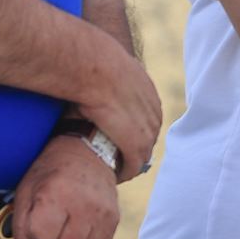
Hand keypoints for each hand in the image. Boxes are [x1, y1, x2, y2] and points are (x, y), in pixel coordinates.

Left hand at [8, 136, 119, 238]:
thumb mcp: (26, 192)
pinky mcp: (115, 217)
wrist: (88, 152)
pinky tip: (80, 230)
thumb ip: (22, 228)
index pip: (42, 236)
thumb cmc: (50, 174)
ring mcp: (103, 211)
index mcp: (56, 194)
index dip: (34, 233)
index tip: (36, 219)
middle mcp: (83, 203)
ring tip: (65, 227)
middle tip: (51, 225)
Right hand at [75, 34, 162, 177]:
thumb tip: (87, 74)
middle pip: (148, 136)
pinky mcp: (136, 141)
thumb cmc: (92, 62)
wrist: (95, 67)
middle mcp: (153, 110)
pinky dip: (126, 171)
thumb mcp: (107, 67)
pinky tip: (115, 175)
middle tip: (118, 160)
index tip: (121, 140)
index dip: (135, 130)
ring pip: (143, 152)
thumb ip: (106, 76)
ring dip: (131, 162)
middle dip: (135, 149)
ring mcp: (147, 126)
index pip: (147, 117)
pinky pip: (135, 163)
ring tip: (115, 170)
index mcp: (147, 92)